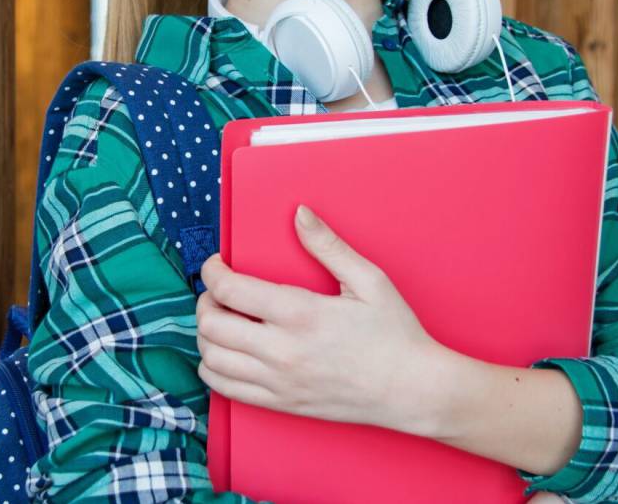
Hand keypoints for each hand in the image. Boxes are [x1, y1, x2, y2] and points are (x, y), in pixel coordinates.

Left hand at [194, 205, 441, 432]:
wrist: (412, 390)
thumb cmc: (395, 334)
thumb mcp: (369, 280)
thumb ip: (328, 245)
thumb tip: (299, 213)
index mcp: (300, 314)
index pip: (229, 290)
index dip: (212, 271)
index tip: (216, 264)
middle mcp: (282, 350)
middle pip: (211, 324)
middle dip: (205, 301)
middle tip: (218, 291)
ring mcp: (278, 381)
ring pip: (211, 358)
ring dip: (206, 335)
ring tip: (223, 320)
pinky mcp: (281, 404)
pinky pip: (225, 389)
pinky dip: (213, 368)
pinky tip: (228, 353)